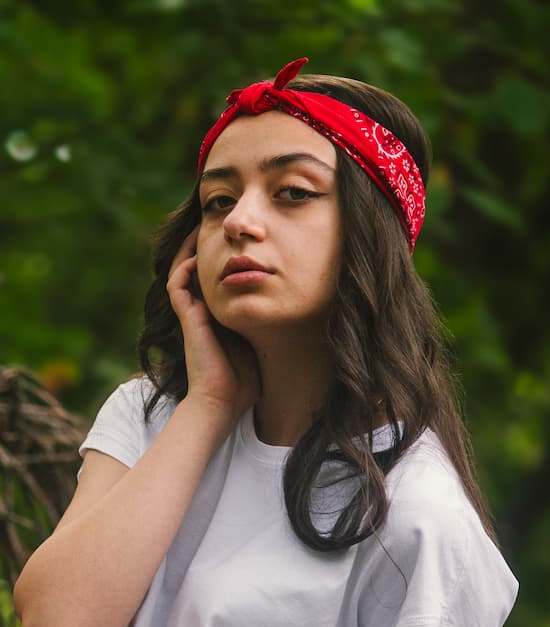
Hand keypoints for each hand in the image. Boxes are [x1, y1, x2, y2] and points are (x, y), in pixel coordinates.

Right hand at [166, 227, 260, 425]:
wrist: (224, 401)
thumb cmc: (246, 381)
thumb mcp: (261, 343)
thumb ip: (268, 326)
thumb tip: (295, 309)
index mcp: (219, 316)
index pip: (217, 279)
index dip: (223, 259)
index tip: (239, 242)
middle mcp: (203, 312)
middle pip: (198, 270)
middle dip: (205, 247)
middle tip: (215, 225)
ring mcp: (193, 315)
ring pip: (182, 272)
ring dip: (189, 251)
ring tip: (201, 229)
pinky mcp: (188, 319)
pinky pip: (178, 285)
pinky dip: (184, 267)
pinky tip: (197, 253)